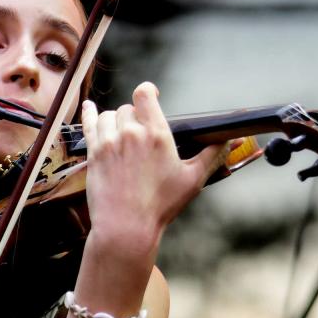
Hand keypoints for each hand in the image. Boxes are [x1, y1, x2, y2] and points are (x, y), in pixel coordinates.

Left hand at [81, 82, 227, 263]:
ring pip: (108, 116)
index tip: (152, 94)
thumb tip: (228, 141)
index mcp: (155, 134)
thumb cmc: (160, 205)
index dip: (148, 90)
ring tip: (122, 132)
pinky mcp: (94, 155)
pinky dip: (89, 114)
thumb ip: (211, 156)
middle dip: (135, 116)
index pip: (144, 94)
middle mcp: (130, 133)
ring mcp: (108, 143)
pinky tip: (89, 107)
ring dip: (116, 120)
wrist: (126, 227)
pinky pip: (89, 126)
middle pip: (128, 108)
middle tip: (141, 134)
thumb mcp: (192, 180)